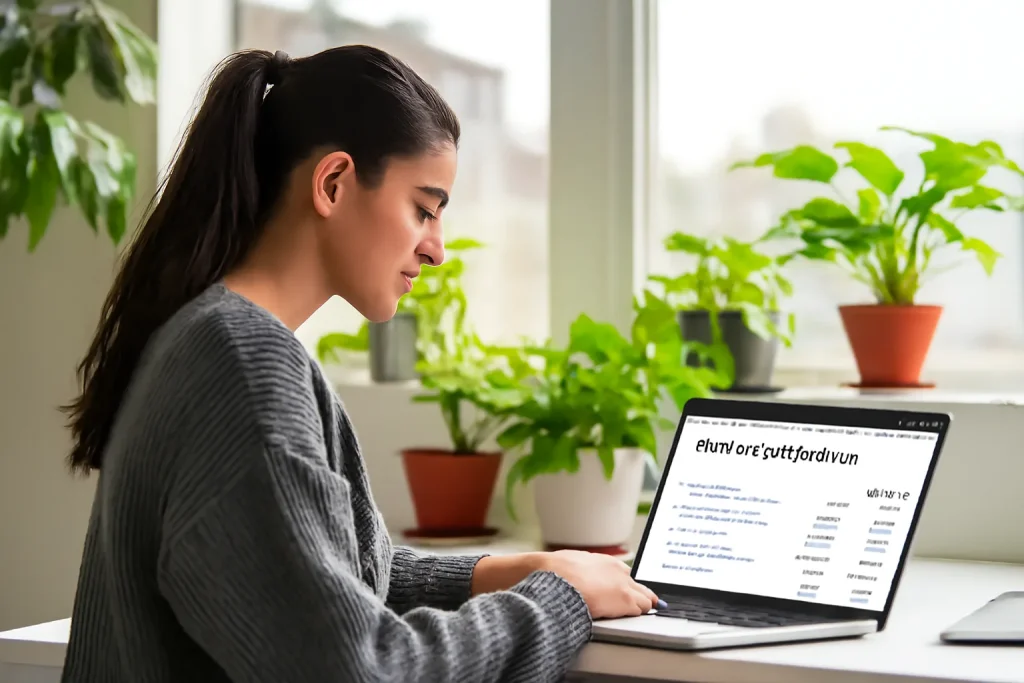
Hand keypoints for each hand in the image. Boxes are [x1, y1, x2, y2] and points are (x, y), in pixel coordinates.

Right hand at [536, 549, 661, 618]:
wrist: (555, 578)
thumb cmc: (555, 572)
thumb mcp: (566, 563)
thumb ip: (571, 569)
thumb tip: (555, 571)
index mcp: (605, 562)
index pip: (627, 574)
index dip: (626, 586)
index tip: (625, 593)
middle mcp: (618, 571)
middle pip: (640, 586)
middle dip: (640, 596)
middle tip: (639, 605)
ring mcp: (623, 585)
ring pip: (645, 599)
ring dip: (641, 606)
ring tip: (636, 614)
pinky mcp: (625, 600)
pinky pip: (641, 609)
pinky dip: (637, 614)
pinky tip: (630, 618)